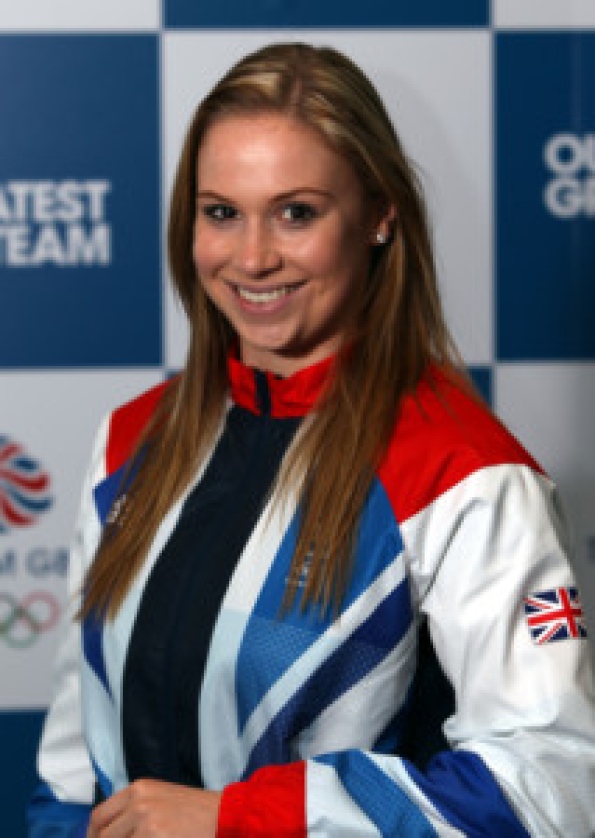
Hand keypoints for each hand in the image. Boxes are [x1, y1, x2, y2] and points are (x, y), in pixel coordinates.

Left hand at [86, 778, 220, 836]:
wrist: (224, 815)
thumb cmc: (197, 811)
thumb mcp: (161, 799)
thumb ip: (135, 811)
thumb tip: (112, 832)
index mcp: (139, 788)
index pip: (99, 816)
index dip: (94, 836)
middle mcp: (139, 801)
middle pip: (104, 836)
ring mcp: (146, 821)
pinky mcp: (154, 837)